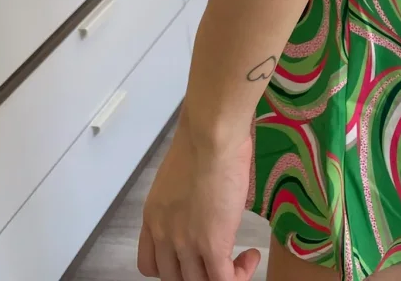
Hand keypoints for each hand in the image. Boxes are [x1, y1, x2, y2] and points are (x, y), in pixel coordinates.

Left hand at [138, 117, 259, 280]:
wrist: (212, 135)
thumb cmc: (203, 139)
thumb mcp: (181, 176)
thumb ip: (186, 199)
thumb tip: (205, 200)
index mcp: (153, 217)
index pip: (149, 265)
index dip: (172, 268)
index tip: (193, 257)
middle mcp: (164, 234)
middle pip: (175, 278)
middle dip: (199, 274)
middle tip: (221, 259)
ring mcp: (185, 242)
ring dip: (223, 275)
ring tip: (241, 259)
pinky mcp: (211, 245)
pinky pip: (223, 280)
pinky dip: (239, 275)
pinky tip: (250, 257)